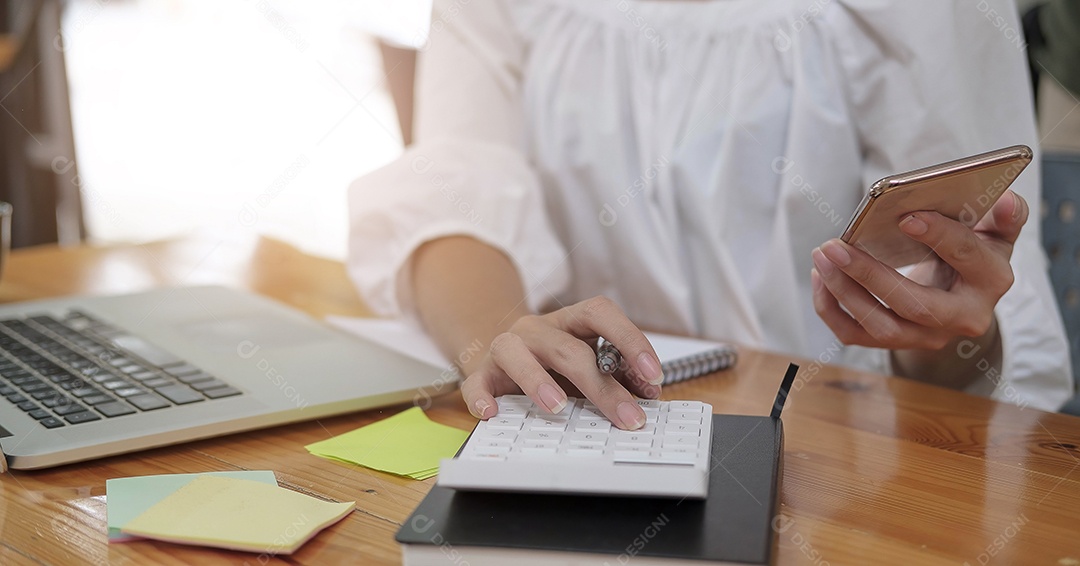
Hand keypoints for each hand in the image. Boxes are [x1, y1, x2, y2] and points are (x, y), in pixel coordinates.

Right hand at [460, 296, 664, 429]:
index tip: (653, 373)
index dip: (630, 339)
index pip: (601, 313)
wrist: (502, 356)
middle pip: (569, 348)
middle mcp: (537, 329)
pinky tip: (492, 413)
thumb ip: (619, 373)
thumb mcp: (590, 361)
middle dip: (601, 385)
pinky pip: (475, 383)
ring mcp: (506, 348)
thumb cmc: (553, 363)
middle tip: (626, 416)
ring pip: (517, 353)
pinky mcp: (481, 373)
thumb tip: (648, 390)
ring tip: (558, 408)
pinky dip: (481, 397)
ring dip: (538, 380)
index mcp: (570, 321)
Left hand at [810, 190, 1026, 351]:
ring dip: (843, 292)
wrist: (964, 295)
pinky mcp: (898, 343)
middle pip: (914, 304)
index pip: (966, 256)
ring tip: (822, 256)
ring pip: (880, 326)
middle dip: (870, 275)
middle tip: (835, 245)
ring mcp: (929, 336)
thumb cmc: (974, 252)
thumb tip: (1006, 200)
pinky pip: (856, 335)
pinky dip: (831, 309)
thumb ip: (1004, 215)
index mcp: (992, 280)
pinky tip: (821, 277)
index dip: (938, 235)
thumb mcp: (996, 231)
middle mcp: (963, 317)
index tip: (905, 216)